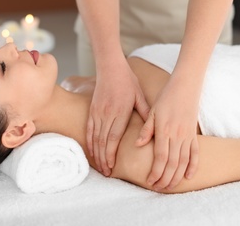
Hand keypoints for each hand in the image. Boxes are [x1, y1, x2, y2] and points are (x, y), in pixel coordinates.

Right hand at [88, 61, 149, 175]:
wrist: (110, 67)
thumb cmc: (127, 81)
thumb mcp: (140, 96)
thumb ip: (145, 113)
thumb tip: (151, 130)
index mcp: (120, 112)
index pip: (113, 138)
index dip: (111, 154)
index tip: (112, 167)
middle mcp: (107, 114)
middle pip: (103, 142)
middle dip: (104, 159)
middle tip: (107, 173)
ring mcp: (97, 112)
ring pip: (94, 137)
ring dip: (96, 154)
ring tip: (100, 167)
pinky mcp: (92, 110)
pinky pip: (88, 129)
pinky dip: (89, 142)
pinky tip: (90, 151)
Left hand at [136, 75, 199, 190]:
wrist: (186, 87)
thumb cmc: (166, 98)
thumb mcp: (152, 112)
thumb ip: (146, 130)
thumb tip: (138, 144)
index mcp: (165, 131)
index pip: (161, 158)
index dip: (156, 172)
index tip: (149, 181)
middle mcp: (178, 136)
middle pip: (172, 164)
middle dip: (165, 179)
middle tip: (158, 188)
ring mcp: (188, 136)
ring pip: (184, 162)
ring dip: (177, 177)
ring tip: (170, 187)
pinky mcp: (194, 134)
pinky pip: (195, 153)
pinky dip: (193, 166)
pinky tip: (189, 176)